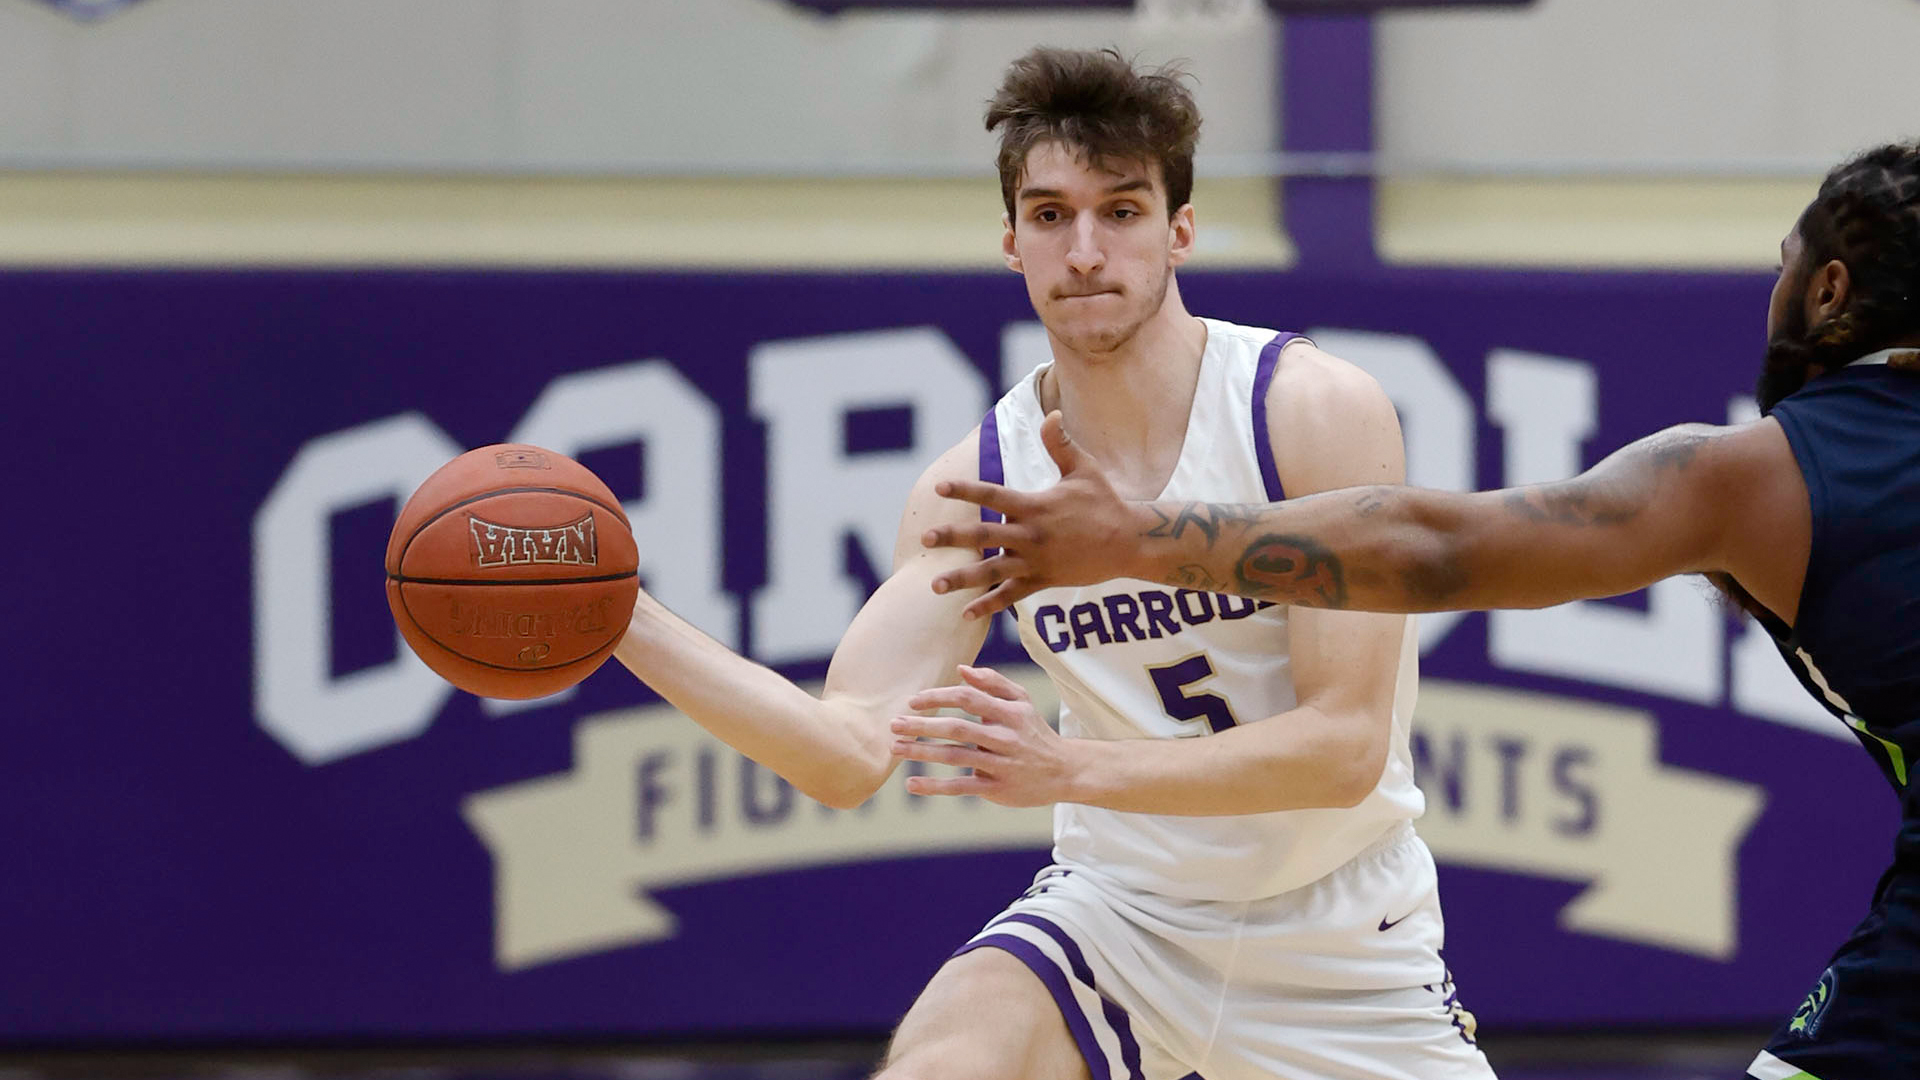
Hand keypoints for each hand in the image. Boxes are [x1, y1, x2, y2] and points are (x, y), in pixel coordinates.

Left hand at [890, 665, 1078, 806]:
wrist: (1064, 770)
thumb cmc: (1034, 731)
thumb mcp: (1022, 701)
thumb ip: (993, 682)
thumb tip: (960, 669)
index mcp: (1009, 712)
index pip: (968, 698)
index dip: (939, 697)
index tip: (913, 701)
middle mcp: (1005, 737)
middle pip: (957, 728)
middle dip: (923, 725)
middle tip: (894, 724)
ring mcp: (1001, 764)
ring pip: (956, 757)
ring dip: (922, 752)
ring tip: (896, 748)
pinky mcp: (997, 788)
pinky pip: (961, 787)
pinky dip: (935, 786)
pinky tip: (912, 784)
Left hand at [922, 411, 1146, 618]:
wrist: (1129, 542)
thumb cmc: (1105, 502)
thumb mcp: (1084, 469)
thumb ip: (1060, 444)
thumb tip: (1050, 413)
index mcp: (1035, 506)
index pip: (993, 494)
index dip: (965, 490)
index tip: (940, 487)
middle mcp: (1031, 535)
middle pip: (984, 535)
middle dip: (953, 537)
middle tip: (925, 539)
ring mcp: (1036, 561)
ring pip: (993, 571)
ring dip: (963, 578)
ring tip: (934, 584)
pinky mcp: (1043, 581)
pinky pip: (1012, 596)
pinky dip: (989, 605)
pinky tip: (966, 612)